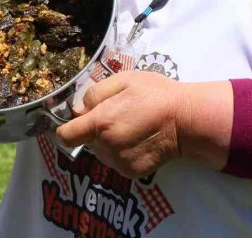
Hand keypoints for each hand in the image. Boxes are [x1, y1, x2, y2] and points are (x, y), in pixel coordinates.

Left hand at [56, 71, 189, 177]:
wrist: (186, 120)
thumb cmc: (156, 94)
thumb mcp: (124, 79)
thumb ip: (95, 93)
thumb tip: (78, 109)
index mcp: (101, 122)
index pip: (65, 136)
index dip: (66, 128)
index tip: (77, 121)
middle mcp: (107, 146)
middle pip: (86, 141)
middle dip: (95, 129)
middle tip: (117, 115)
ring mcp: (119, 162)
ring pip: (101, 152)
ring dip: (108, 141)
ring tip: (131, 126)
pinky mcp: (132, 172)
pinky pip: (116, 161)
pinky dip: (122, 151)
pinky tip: (138, 139)